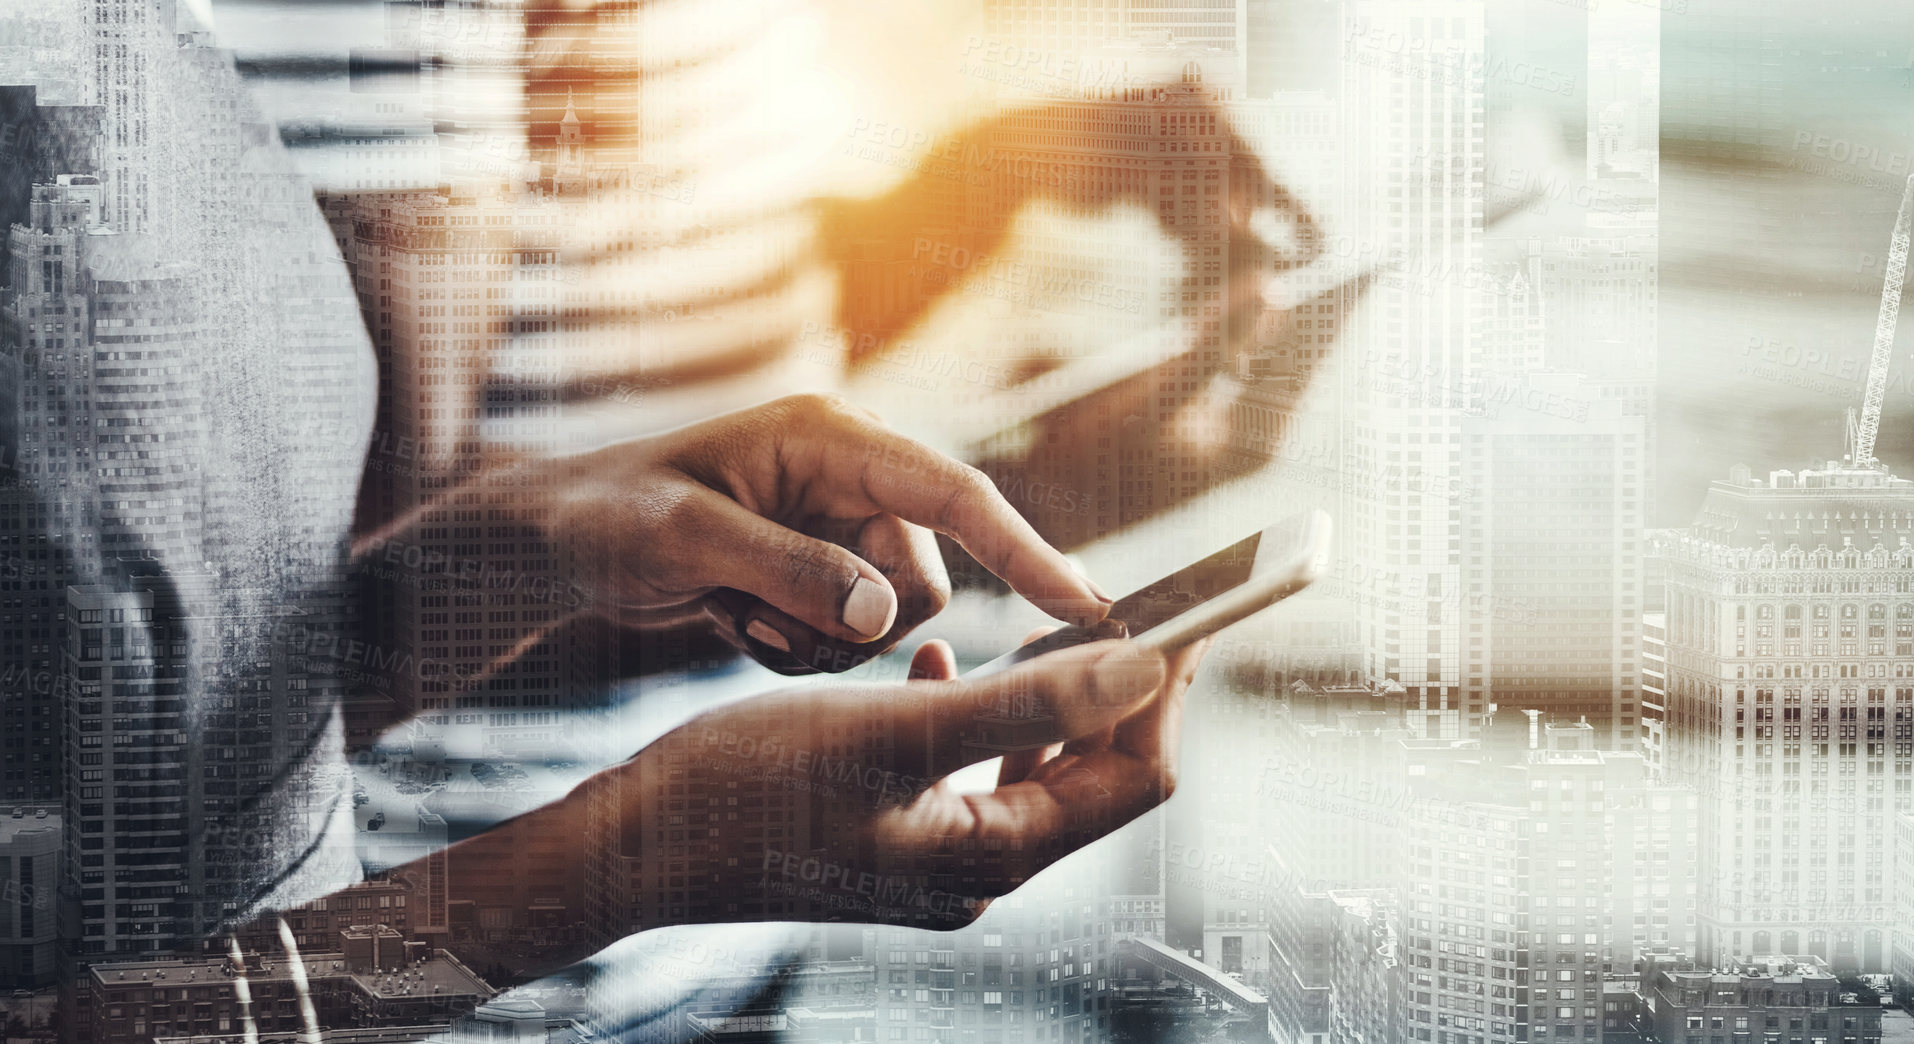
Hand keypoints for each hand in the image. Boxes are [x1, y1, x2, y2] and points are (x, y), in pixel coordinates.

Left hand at [544, 393, 1111, 671]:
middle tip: (769, 629)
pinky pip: (852, 636)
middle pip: (926, 577)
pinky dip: (802, 651)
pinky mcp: (814, 570)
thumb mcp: (686, 540)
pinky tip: (734, 627)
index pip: (953, 494)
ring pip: (892, 618)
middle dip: (864, 626)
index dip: (1025, 549)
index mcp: (831, 439)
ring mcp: (831, 527)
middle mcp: (846, 478)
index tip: (1086, 606)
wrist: (549, 543)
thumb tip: (884, 618)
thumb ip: (790, 572)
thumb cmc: (605, 518)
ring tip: (739, 625)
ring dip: (824, 646)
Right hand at [588, 632, 1207, 928]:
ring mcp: (935, 860)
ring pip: (1030, 769)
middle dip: (1119, 689)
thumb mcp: (896, 730)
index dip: (1166, 692)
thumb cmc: (750, 784)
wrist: (637, 844)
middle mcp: (977, 871)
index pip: (1131, 776)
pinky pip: (968, 771)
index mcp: (992, 855)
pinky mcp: (895, 836)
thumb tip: (1143, 668)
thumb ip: (1025, 705)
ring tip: (1049, 628)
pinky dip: (976, 715)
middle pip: (1091, 774)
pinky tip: (941, 664)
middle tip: (1137, 607)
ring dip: (1048, 697)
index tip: (1187, 612)